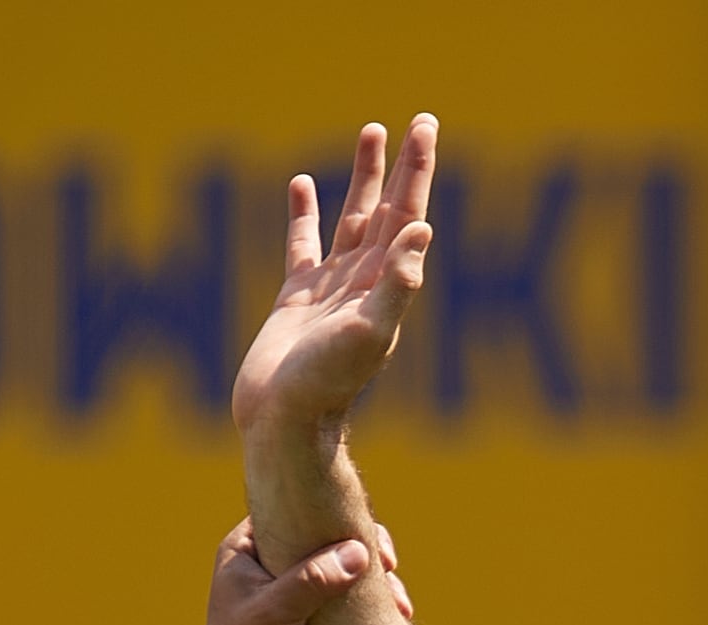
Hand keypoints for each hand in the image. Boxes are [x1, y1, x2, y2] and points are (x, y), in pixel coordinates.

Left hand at [180, 516, 410, 624]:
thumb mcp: (271, 616)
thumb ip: (311, 581)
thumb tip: (358, 553)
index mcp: (249, 552)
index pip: (292, 512)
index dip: (328, 513)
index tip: (363, 530)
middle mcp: (276, 566)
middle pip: (328, 537)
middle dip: (364, 548)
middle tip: (389, 565)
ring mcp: (302, 594)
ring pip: (349, 570)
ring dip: (378, 581)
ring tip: (399, 603)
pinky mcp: (325, 622)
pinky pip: (358, 601)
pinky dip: (380, 604)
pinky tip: (399, 614)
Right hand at [230, 116, 438, 491]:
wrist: (283, 421)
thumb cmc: (325, 384)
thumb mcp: (368, 333)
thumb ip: (396, 285)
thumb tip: (421, 232)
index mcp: (386, 285)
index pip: (407, 215)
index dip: (418, 172)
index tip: (424, 129)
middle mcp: (365, 282)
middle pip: (389, 209)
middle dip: (403, 166)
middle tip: (419, 121)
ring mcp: (331, 288)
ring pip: (351, 219)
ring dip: (363, 178)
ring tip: (371, 134)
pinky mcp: (297, 299)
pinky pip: (303, 245)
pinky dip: (305, 213)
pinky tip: (303, 184)